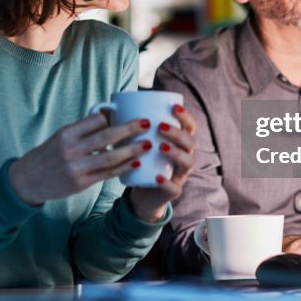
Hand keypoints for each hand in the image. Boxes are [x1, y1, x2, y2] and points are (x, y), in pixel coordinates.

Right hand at [9, 113, 149, 204]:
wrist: (27, 180)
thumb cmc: (47, 155)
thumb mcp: (60, 137)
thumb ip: (82, 130)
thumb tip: (109, 116)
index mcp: (66, 133)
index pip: (95, 120)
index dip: (113, 116)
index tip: (127, 112)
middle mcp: (71, 150)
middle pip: (107, 137)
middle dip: (130, 129)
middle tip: (147, 123)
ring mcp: (76, 168)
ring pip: (110, 157)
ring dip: (132, 150)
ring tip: (148, 144)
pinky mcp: (81, 183)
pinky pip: (107, 174)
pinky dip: (123, 168)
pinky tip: (136, 163)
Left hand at [129, 104, 196, 221]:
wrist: (143, 193)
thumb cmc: (142, 162)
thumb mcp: (139, 143)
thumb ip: (131, 127)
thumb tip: (110, 107)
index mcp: (178, 143)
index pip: (189, 127)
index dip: (185, 116)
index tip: (174, 107)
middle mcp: (184, 157)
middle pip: (190, 142)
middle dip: (177, 132)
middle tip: (160, 126)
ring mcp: (180, 175)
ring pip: (188, 162)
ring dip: (176, 153)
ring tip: (160, 146)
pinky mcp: (172, 191)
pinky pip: (175, 188)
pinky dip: (167, 182)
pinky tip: (157, 177)